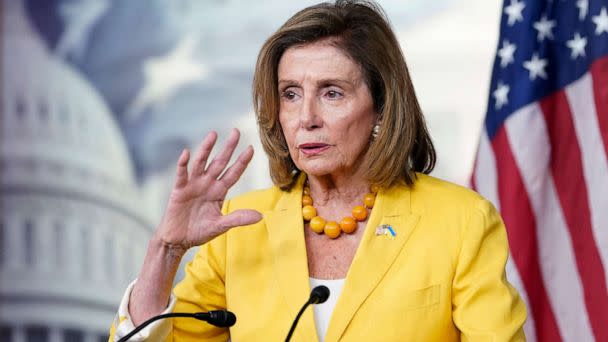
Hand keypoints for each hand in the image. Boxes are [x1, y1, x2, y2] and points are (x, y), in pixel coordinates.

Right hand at [154, 128, 262, 253]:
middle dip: (228, 147)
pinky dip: (183, 164)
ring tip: (213, 134)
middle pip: (220, 162)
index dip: (242, 162)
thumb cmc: (199, 232)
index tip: (251, 148)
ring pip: (201, 163)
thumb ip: (238, 218)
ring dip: (206, 149)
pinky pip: (182, 174)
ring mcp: (193, 185)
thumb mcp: (221, 225)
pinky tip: (186, 153)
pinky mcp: (179, 190)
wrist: (178, 240)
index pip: (233, 173)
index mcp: (219, 191)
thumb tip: (260, 216)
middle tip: (236, 131)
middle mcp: (208, 184)